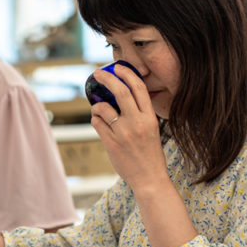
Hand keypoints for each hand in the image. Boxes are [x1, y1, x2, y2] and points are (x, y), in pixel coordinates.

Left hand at [89, 64, 167, 189]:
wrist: (150, 179)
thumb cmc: (150, 154)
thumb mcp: (152, 129)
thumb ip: (140, 113)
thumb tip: (122, 95)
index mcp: (150, 118)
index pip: (139, 88)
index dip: (127, 74)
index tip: (118, 67)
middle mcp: (137, 123)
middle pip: (120, 91)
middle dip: (106, 78)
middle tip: (98, 73)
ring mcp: (123, 133)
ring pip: (103, 107)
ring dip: (97, 105)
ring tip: (98, 109)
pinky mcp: (111, 143)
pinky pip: (97, 123)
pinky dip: (95, 119)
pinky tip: (98, 122)